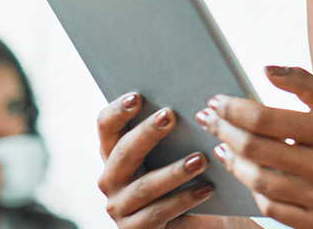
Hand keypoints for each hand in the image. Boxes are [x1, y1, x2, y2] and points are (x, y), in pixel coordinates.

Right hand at [97, 92, 217, 227]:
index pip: (106, 126)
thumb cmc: (187, 180)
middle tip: (171, 116)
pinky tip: (206, 189)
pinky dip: (183, 200)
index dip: (118, 110)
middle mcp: (111, 178)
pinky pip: (158, 213)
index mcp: (116, 152)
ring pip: (144, 186)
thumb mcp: (177, 154)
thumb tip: (194, 104)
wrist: (202, 222)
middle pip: (123, 152)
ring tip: (200, 159)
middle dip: (147, 133)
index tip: (138, 96)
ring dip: (173, 171)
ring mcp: (120, 206)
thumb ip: (175, 132)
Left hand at [200, 65, 312, 228]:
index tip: (217, 103)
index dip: (234, 110)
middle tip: (210, 121)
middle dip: (225, 132)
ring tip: (223, 146)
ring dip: (233, 163)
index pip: (266, 119)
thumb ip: (303, 81)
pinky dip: (253, 189)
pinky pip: (272, 207)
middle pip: (257, 150)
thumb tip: (266, 69)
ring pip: (260, 181)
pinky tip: (246, 172)